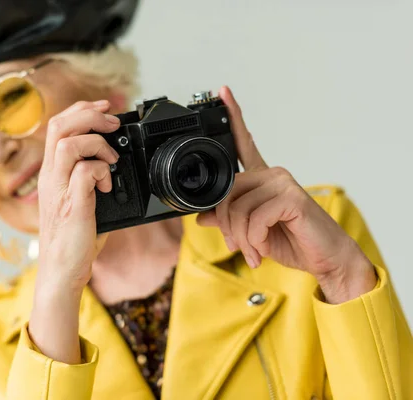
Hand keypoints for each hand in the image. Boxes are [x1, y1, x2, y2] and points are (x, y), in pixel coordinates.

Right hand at [30, 100, 118, 362]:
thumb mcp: (82, 203)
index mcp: (52, 174)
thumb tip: (114, 169)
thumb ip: (92, 182)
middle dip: (90, 115)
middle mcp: (50, 178)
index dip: (81, 109)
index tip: (105, 108)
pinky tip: (108, 185)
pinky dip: (100, 171)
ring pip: (67, 143)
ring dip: (96, 143)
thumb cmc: (73, 241)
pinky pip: (83, 172)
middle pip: (59, 125)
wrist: (62, 272)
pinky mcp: (72, 206)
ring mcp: (59, 191)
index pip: (58, 126)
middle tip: (113, 123)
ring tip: (111, 158)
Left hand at [197, 87, 375, 302]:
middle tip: (236, 246)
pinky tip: (262, 247)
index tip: (222, 91)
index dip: (233, 117)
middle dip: (225, 225)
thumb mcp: (250, 232)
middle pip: (227, 192)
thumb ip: (228, 220)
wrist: (326, 260)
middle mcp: (271, 174)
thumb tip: (201, 217)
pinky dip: (253, 239)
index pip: (244, 144)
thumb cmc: (292, 241)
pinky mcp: (291, 196)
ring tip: (251, 251)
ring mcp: (282, 182)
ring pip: (237, 208)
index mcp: (262, 179)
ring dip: (240, 237)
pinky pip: (254, 218)